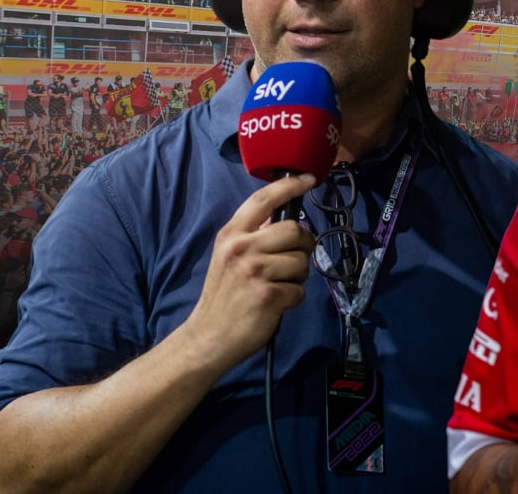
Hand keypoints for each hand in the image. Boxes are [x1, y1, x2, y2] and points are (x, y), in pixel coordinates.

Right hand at [178, 174, 316, 375]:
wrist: (208, 337)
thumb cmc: (224, 296)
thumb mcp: (230, 257)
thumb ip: (254, 236)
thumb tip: (286, 219)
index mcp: (231, 234)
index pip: (263, 199)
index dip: (289, 186)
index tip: (309, 179)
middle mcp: (241, 247)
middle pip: (295, 230)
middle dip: (303, 246)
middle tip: (291, 262)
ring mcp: (255, 271)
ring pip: (302, 261)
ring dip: (297, 277)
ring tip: (277, 287)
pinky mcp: (268, 294)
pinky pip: (300, 290)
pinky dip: (293, 299)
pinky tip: (274, 305)